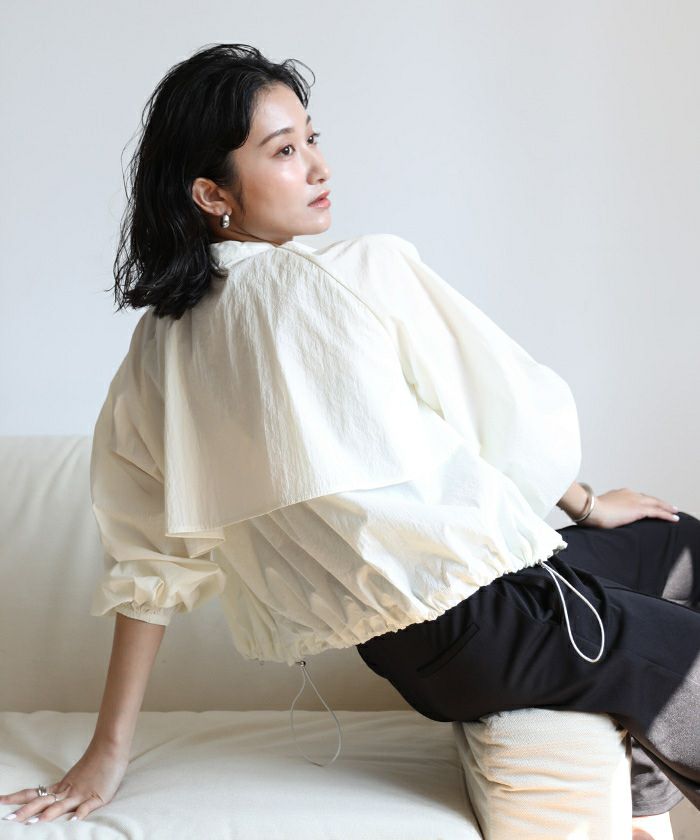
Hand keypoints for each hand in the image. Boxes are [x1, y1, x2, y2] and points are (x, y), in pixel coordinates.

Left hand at [0, 739, 128, 823]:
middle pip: (42, 802)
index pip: (35, 793)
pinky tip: (72, 823)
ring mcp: (81, 794)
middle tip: (8, 819)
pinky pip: (86, 808)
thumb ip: (67, 787)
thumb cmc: (97, 759)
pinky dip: (79, 815)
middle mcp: (67, 791)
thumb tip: (54, 795)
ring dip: (45, 816)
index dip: (17, 798)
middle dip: (24, 812)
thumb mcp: (78, 774)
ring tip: (31, 824)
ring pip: (60, 806)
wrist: (110, 746)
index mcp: (62, 786)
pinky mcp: (96, 797)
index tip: (0, 800)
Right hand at [583, 487, 679, 529]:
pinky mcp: (639, 510)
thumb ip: (604, 512)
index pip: (636, 497)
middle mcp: (629, 494)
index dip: (645, 501)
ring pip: (656, 504)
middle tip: (668, 506)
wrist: (590, 509)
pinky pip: (658, 512)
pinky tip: (674, 519)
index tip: (649, 504)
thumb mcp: (598, 510)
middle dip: (659, 502)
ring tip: (674, 512)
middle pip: (649, 498)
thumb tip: (599, 518)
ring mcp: (635, 501)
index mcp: (619, 494)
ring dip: (667, 508)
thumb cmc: (589, 511)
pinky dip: (667, 515)